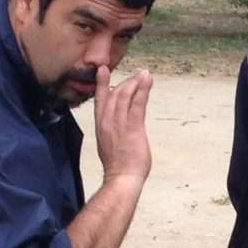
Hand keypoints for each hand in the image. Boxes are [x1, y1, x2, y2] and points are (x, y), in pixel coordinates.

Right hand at [90, 65, 153, 184]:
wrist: (122, 178)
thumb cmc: (117, 165)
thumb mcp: (108, 143)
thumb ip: (111, 130)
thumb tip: (118, 123)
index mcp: (100, 126)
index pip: (99, 100)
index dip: (101, 83)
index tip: (103, 69)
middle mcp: (108, 122)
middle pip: (114, 94)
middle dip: (126, 82)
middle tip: (138, 75)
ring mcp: (120, 124)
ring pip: (125, 96)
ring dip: (136, 82)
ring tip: (144, 73)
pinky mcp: (133, 128)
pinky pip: (137, 104)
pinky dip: (143, 90)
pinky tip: (147, 81)